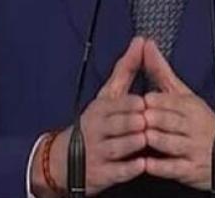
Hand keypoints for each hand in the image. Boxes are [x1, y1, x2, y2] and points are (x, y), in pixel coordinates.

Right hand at [32, 37, 147, 196]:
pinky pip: (118, 171)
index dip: (136, 104)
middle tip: (151, 121)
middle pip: (121, 124)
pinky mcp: (101, 174)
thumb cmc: (94, 123)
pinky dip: (130, 168)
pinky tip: (143, 164)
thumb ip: (126, 69)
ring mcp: (98, 152)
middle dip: (137, 123)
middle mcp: (98, 129)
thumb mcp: (107, 95)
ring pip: (120, 147)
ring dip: (135, 143)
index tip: (149, 102)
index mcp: (101, 109)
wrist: (63, 160)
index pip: (121, 103)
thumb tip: (140, 41)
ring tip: (148, 139)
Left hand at [140, 40, 214, 190]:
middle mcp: (192, 126)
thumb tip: (146, 44)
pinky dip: (157, 165)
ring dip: (151, 141)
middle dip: (148, 121)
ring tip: (139, 139)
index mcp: (189, 106)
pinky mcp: (189, 169)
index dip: (151, 103)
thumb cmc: (199, 120)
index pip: (167, 101)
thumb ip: (161, 71)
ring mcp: (191, 149)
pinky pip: (171, 167)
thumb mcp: (183, 94)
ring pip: (166, 143)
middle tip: (135, 121)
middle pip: (164, 121)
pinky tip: (145, 162)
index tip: (140, 102)